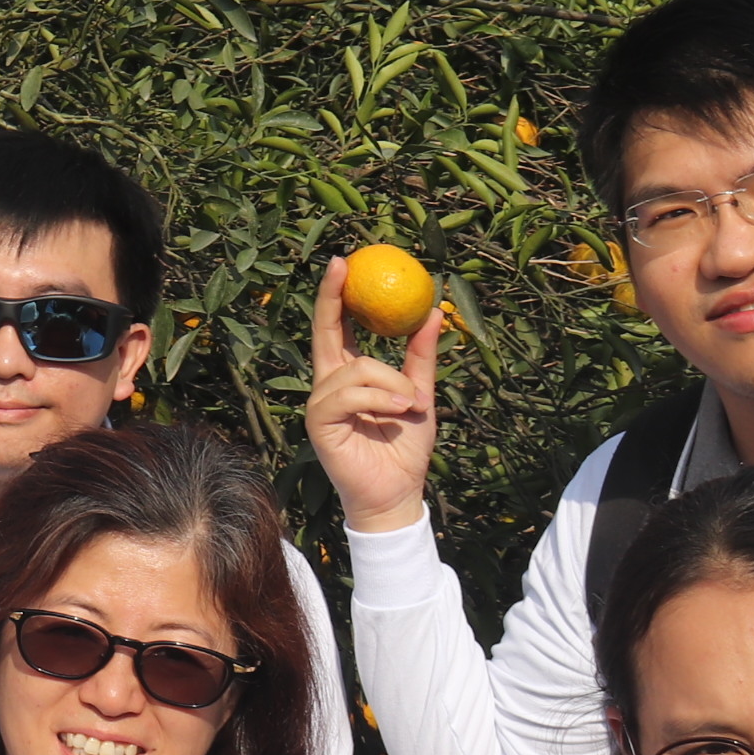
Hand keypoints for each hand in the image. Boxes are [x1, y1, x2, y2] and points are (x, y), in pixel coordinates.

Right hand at [307, 251, 447, 531]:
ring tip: (412, 406)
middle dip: (331, 297)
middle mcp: (328, 386)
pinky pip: (350, 395)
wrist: (398, 492)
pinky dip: (382, 399)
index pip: (336, 328)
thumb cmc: (405, 448)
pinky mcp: (320, 424)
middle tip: (344, 267)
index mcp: (347, 376)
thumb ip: (421, 356)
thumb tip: (433, 310)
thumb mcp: (420, 394)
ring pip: (355, 368)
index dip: (335, 296)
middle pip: (325, 333)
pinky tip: (400, 411)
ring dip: (393, 382)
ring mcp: (321, 404)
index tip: (343, 262)